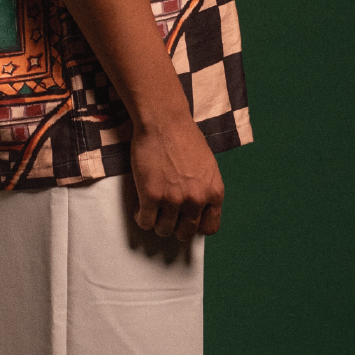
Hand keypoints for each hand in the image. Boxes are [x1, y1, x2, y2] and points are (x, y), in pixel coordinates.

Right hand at [130, 114, 224, 241]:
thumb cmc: (185, 138)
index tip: (187, 222)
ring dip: (157, 223)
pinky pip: (146, 222)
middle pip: (185, 233)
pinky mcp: (151, 196)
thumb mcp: (207, 167)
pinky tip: (141, 209)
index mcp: (214, 192)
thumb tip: (197, 209)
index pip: (210, 228)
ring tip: (153, 211)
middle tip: (167, 217)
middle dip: (175, 227)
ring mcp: (173, 200)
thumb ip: (205, 190)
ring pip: (164, 230)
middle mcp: (196, 200)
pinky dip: (142, 219)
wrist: (164, 122)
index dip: (196, 227)